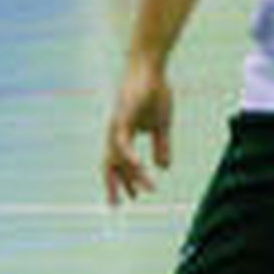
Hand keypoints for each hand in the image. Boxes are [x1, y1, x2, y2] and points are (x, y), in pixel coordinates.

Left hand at [103, 58, 172, 205]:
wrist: (151, 67)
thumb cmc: (154, 92)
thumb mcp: (161, 125)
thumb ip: (161, 146)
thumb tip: (163, 167)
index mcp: (123, 134)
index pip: (118, 163)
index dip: (124, 181)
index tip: (132, 198)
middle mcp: (115, 132)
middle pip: (109, 164)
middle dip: (113, 186)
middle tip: (116, 207)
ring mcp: (117, 125)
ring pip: (118, 157)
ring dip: (131, 176)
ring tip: (143, 192)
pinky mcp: (122, 117)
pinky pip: (122, 142)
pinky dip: (129, 156)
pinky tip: (137, 167)